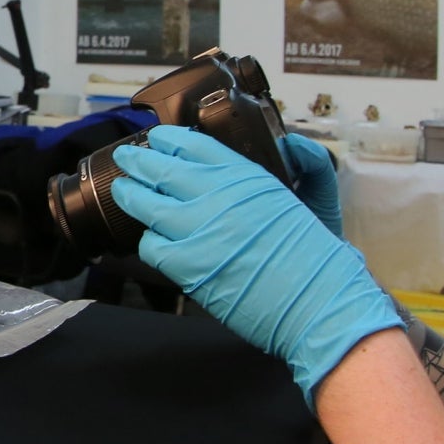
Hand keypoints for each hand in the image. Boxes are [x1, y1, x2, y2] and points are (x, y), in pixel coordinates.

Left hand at [111, 127, 398, 404]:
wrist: (320, 305)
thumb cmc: (322, 261)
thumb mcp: (320, 199)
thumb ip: (309, 165)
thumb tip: (291, 143)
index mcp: (250, 177)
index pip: (197, 146)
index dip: (171, 140)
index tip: (159, 138)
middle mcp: (221, 196)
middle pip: (163, 168)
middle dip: (139, 160)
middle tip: (126, 158)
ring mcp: (200, 229)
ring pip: (147, 203)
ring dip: (130, 194)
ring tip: (122, 190)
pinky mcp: (188, 265)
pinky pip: (151, 246)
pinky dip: (148, 243)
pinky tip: (150, 241)